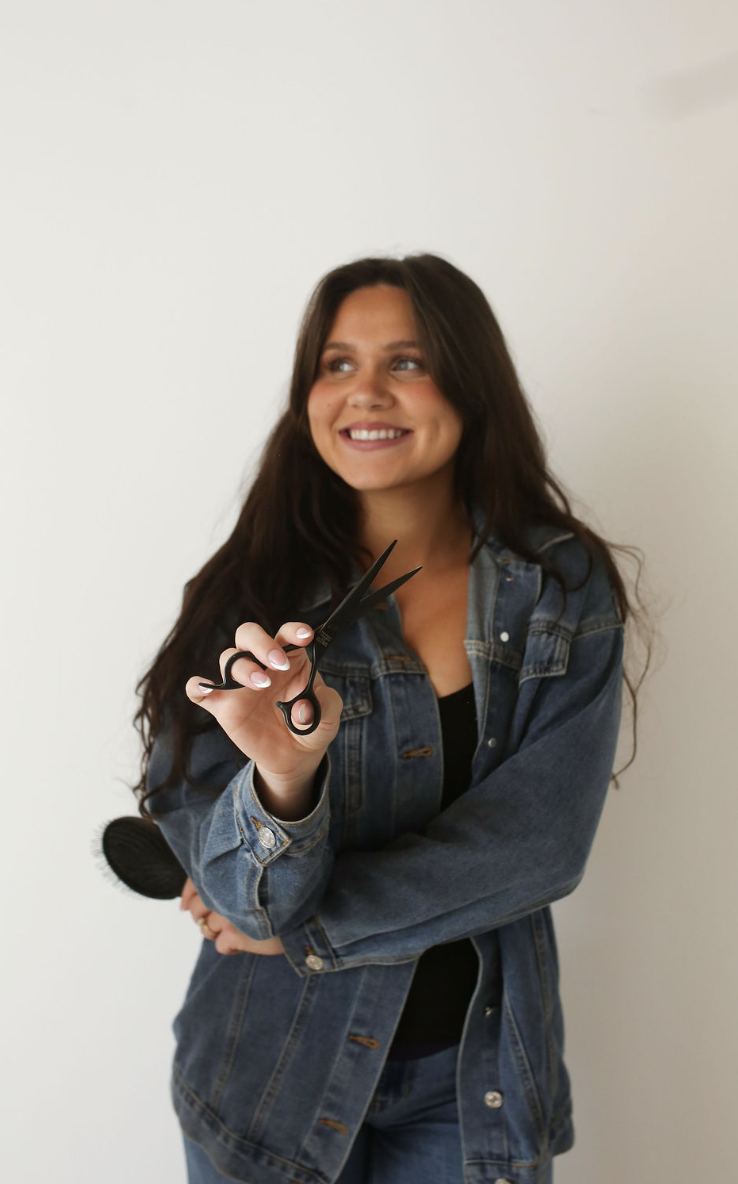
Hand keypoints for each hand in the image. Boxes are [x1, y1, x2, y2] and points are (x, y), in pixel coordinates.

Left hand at [180, 877, 284, 955]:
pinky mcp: (238, 935)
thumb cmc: (288, 881)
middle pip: (196, 910)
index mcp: (227, 871)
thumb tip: (203, 889)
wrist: (311, 903)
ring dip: (218, 931)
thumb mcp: (261, 867)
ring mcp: (228, 914)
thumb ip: (236, 870)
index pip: (194, 884)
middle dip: (203, 915)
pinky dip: (231, 946)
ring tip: (237, 927)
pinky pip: (222, 946)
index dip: (188, 895)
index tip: (185, 904)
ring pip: (207, 929)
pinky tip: (245, 941)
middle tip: (221, 916)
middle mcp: (223, 891)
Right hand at [185, 621, 342, 788]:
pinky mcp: (222, 706)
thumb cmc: (313, 727)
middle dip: (261, 643)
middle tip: (278, 663)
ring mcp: (239, 684)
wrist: (294, 757)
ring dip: (243, 667)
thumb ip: (326, 705)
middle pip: (249, 635)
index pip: (287, 634)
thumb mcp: (330, 717)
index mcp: (290, 659)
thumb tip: (302, 709)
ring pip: (228, 658)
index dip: (294, 630)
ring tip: (262, 685)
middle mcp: (261, 664)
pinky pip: (199, 691)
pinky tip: (206, 688)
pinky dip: (198, 686)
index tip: (306, 637)